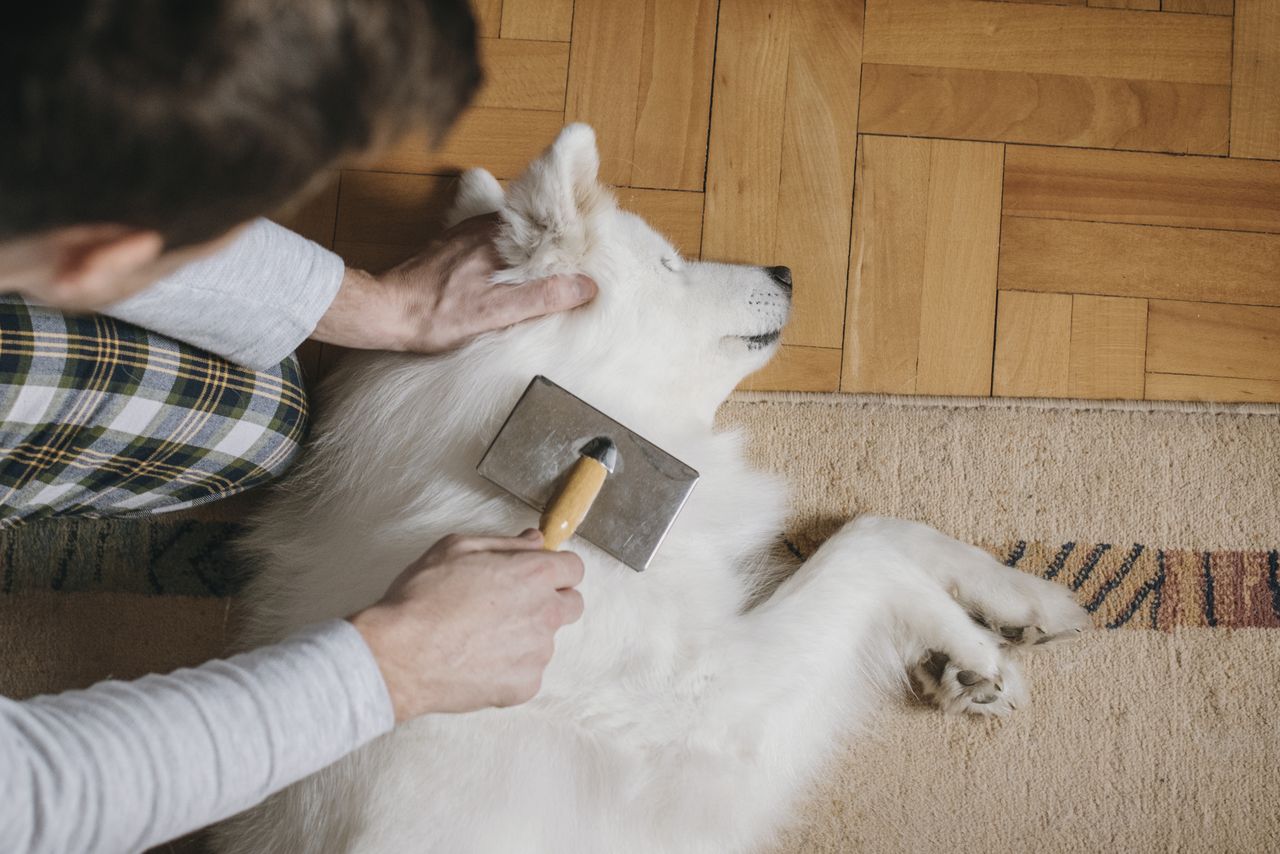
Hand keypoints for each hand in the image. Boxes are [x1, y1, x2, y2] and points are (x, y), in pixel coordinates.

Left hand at [312, 215, 596, 352]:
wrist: (386, 312)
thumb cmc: (437, 315)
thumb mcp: (496, 312)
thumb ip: (541, 296)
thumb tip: (585, 285)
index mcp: (499, 239)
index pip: (550, 221)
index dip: (575, 229)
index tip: (597, 241)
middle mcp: (484, 228)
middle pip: (534, 224)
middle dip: (558, 236)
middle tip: (583, 251)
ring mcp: (467, 234)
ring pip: (514, 232)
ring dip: (534, 243)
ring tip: (557, 261)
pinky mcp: (454, 246)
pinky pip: (493, 239)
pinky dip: (511, 250)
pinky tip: (515, 268)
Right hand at [348, 530, 584, 720]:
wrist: (398, 656)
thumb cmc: (421, 598)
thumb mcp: (457, 548)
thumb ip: (505, 543)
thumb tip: (534, 541)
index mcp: (534, 574)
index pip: (575, 568)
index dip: (556, 570)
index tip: (537, 575)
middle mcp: (545, 613)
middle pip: (572, 605)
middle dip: (551, 601)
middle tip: (512, 606)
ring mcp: (538, 653)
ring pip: (546, 641)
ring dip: (525, 637)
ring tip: (481, 637)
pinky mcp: (525, 686)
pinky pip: (528, 673)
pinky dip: (510, 669)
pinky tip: (478, 662)